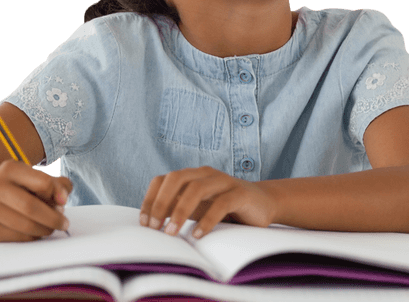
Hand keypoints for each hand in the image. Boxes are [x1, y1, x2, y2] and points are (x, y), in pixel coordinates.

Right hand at [0, 160, 72, 241]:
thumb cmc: (17, 189)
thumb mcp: (33, 178)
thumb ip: (55, 184)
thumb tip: (63, 198)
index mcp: (9, 169)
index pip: (42, 182)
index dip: (57, 193)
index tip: (64, 201)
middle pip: (32, 207)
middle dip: (54, 218)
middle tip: (64, 223)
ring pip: (27, 226)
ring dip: (45, 229)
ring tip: (51, 227)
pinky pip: (19, 238)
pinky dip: (33, 237)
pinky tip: (35, 231)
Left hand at [139, 166, 278, 238]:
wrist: (263, 203)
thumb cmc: (224, 208)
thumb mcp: (197, 208)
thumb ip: (176, 209)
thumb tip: (148, 224)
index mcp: (191, 175)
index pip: (162, 179)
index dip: (150, 199)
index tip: (144, 223)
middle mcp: (205, 174)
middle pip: (176, 178)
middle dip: (161, 203)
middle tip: (154, 227)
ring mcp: (224, 181)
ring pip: (196, 188)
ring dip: (180, 211)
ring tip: (172, 232)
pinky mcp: (240, 193)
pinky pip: (221, 203)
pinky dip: (206, 220)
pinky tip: (198, 234)